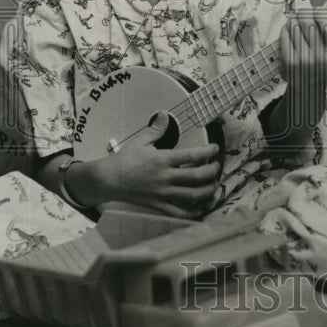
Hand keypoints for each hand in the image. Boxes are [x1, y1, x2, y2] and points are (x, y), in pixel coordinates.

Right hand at [86, 111, 219, 216]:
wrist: (109, 180)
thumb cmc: (125, 160)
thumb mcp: (141, 140)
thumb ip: (156, 128)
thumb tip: (165, 113)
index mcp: (162, 160)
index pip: (192, 156)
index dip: (208, 152)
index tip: (216, 148)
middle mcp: (165, 177)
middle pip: (197, 177)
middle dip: (212, 171)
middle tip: (217, 166)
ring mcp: (162, 193)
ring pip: (192, 195)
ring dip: (208, 190)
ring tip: (215, 184)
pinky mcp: (159, 205)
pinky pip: (179, 213)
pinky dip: (193, 212)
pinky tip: (201, 207)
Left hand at [278, 9, 326, 128]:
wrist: (307, 89)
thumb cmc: (317, 62)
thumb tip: (319, 9)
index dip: (320, 13)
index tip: (315, 10)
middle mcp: (322, 57)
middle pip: (309, 23)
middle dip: (302, 14)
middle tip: (300, 13)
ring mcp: (306, 61)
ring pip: (295, 28)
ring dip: (292, 21)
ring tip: (293, 21)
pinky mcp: (291, 63)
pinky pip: (285, 38)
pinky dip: (284, 31)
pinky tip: (286, 30)